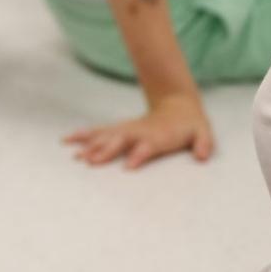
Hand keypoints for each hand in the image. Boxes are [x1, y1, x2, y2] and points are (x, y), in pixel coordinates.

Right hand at [63, 93, 214, 168]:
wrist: (177, 105)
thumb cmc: (190, 125)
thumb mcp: (203, 133)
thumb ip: (204, 144)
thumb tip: (203, 156)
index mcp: (157, 136)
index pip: (147, 146)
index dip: (138, 155)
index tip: (128, 167)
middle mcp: (138, 132)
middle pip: (119, 142)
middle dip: (105, 151)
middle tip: (91, 162)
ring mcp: (126, 130)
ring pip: (104, 137)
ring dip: (89, 145)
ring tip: (75, 156)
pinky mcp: (118, 130)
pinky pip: (97, 132)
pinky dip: (82, 135)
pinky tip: (67, 140)